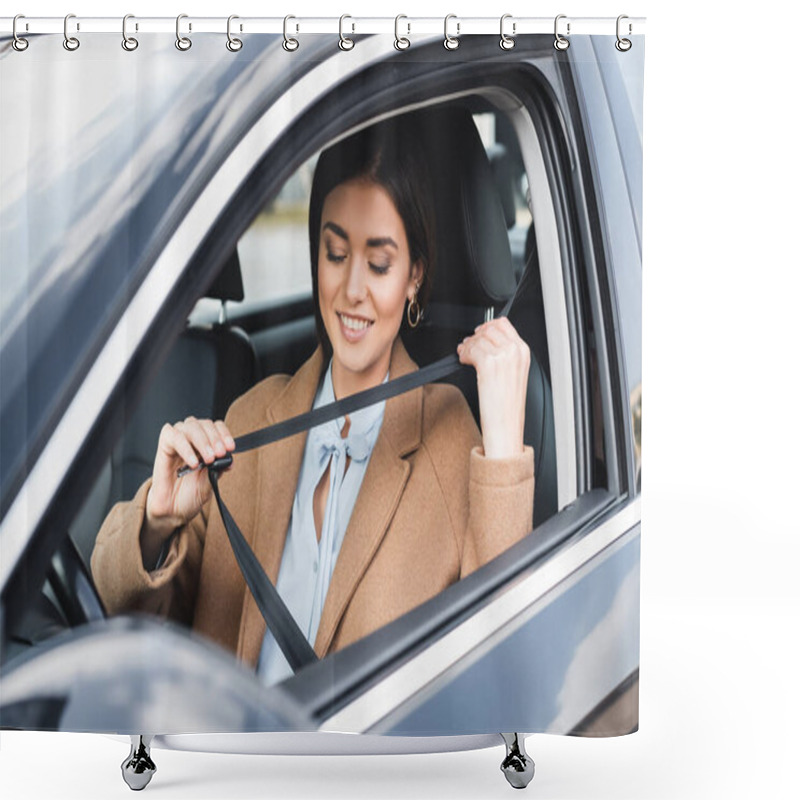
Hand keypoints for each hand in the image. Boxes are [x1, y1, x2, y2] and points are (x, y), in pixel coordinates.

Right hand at [145, 417, 235, 538]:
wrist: (173, 511)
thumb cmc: (191, 494)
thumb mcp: (210, 482)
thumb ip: (218, 468)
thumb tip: (229, 459)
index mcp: (205, 443)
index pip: (216, 426)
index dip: (224, 434)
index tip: (230, 448)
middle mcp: (192, 439)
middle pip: (204, 424)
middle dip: (215, 438)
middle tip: (220, 454)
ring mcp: (178, 441)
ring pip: (190, 426)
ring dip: (202, 441)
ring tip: (209, 459)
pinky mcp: (164, 447)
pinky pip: (173, 436)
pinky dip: (185, 447)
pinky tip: (193, 462)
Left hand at [457, 318, 529, 458]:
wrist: (506, 426)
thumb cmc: (507, 407)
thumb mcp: (512, 375)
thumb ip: (505, 355)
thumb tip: (487, 343)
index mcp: (523, 352)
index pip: (504, 324)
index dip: (487, 326)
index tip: (478, 333)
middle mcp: (515, 352)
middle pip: (489, 329)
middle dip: (475, 336)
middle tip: (466, 346)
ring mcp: (503, 357)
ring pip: (478, 339)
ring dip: (467, 346)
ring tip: (463, 355)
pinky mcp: (488, 364)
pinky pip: (471, 350)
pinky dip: (464, 354)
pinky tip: (463, 361)